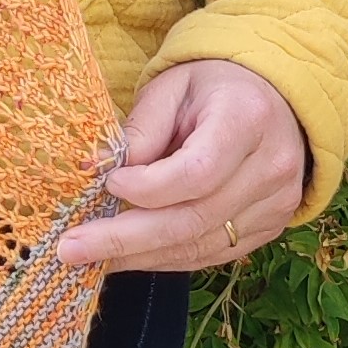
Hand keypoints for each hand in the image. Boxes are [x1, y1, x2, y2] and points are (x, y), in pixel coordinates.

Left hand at [58, 59, 306, 274]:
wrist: (274, 99)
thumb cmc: (213, 88)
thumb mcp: (171, 88)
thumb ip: (141, 128)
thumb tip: (99, 170)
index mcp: (246, 119)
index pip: (195, 173)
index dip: (146, 188)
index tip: (108, 183)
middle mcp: (271, 167)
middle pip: (193, 219)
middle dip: (125, 239)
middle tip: (71, 248)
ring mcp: (276, 203)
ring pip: (200, 245)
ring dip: (140, 256)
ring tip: (90, 257)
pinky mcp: (271, 227)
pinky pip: (212, 254)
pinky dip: (166, 259)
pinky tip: (129, 257)